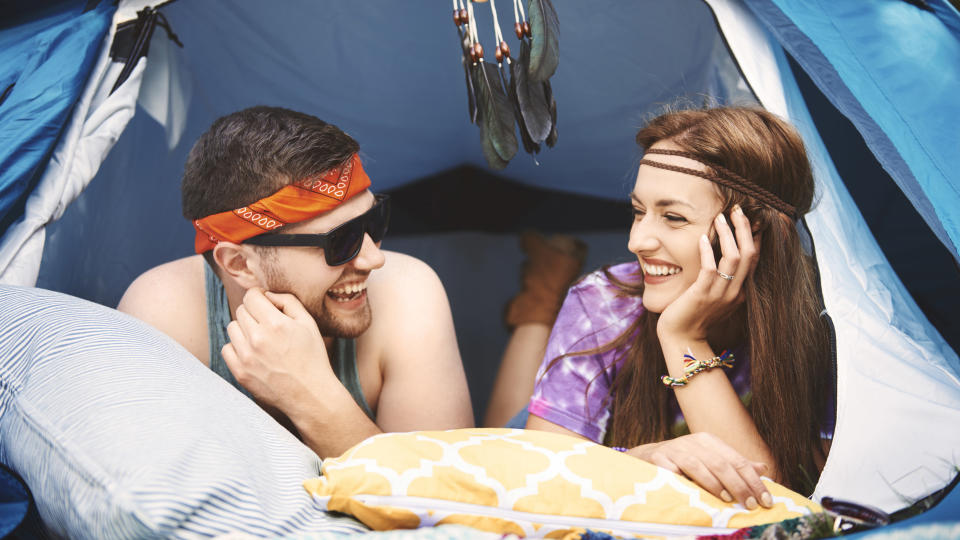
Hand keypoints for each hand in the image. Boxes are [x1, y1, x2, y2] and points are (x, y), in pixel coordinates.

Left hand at [221, 288, 332, 411]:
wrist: (310, 394)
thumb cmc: (313, 357)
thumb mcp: (308, 323)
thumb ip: (288, 301)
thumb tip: (267, 295)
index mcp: (275, 324)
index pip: (251, 296)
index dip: (258, 295)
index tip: (264, 302)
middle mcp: (257, 339)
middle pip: (241, 310)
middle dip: (253, 312)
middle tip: (267, 323)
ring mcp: (246, 357)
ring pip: (232, 328)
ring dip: (244, 329)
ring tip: (260, 338)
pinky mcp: (240, 373)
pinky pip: (227, 349)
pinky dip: (237, 347)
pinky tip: (253, 352)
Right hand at [627, 432, 772, 508]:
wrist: (647, 457)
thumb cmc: (684, 462)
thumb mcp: (710, 459)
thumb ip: (735, 464)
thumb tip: (763, 468)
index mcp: (709, 441)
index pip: (737, 461)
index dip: (754, 480)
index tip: (766, 500)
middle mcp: (692, 442)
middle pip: (721, 464)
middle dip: (739, 485)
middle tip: (751, 504)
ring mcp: (674, 450)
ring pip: (698, 465)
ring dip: (715, 483)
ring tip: (728, 499)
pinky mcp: (658, 459)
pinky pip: (673, 471)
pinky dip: (684, 481)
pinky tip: (694, 492)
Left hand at [656, 206, 758, 340]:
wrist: (682, 339)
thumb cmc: (694, 314)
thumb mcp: (714, 295)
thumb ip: (721, 277)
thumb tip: (719, 252)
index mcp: (741, 291)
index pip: (755, 258)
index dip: (754, 235)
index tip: (749, 216)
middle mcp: (735, 292)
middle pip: (750, 253)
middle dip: (744, 228)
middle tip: (737, 209)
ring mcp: (720, 294)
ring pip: (733, 258)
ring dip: (728, 234)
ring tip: (720, 217)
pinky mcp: (702, 295)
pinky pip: (710, 269)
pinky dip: (707, 251)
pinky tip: (701, 237)